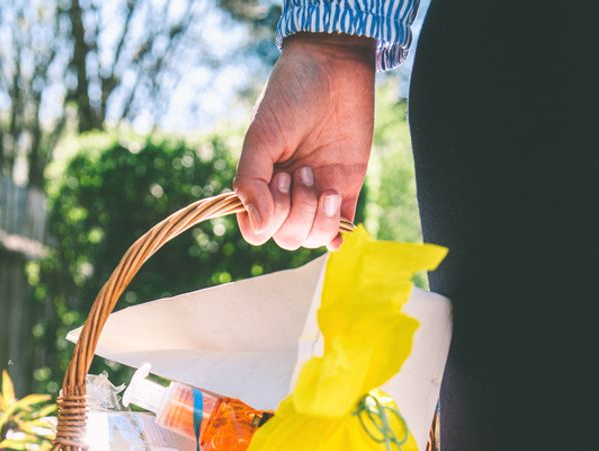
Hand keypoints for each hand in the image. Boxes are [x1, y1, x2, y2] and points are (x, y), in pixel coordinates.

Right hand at [234, 33, 375, 249]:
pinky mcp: (347, 187)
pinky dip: (339, 230)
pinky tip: (338, 215)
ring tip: (323, 182)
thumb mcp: (261, 136)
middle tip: (301, 170)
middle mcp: (288, 193)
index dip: (264, 221)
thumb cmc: (291, 95)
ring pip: (312, 236)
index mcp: (261, 182)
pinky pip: (341, 226)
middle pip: (285, 237)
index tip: (274, 182)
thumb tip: (258, 225)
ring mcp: (317, 192)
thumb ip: (251, 180)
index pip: (256, 228)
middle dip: (294, 211)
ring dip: (317, 217)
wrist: (334, 66)